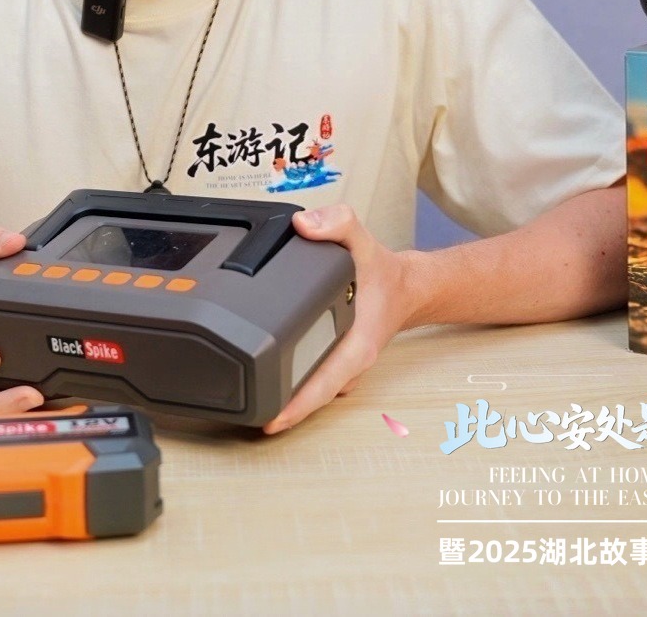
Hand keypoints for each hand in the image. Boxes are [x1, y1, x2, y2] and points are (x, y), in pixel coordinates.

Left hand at [262, 203, 418, 434]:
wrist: (405, 288)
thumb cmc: (383, 273)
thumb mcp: (362, 239)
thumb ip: (336, 224)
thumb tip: (304, 225)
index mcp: (356, 347)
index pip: (323, 385)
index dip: (296, 406)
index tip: (271, 421)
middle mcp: (347, 366)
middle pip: (310, 397)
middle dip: (278, 407)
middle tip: (241, 410)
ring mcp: (341, 370)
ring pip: (309, 393)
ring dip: (280, 399)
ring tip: (245, 401)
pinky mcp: (332, 365)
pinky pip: (308, 381)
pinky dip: (287, 385)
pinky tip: (263, 382)